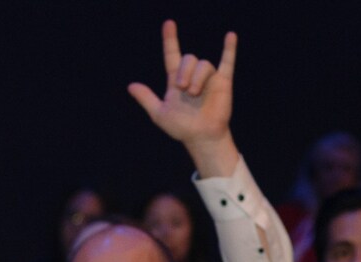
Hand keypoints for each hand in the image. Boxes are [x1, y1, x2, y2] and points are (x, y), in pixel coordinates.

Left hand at [127, 20, 238, 174]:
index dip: (170, 40)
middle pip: (189, 58)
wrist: (201, 137)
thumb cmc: (181, 128)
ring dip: (197, 77)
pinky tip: (230, 36)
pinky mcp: (223, 82)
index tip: (168, 24)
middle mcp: (192, 76)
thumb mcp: (160, 114)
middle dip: (185, 72)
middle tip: (183, 89)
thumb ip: (146, 99)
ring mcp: (208, 78)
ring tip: (194, 93)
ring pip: (203, 64)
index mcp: (176, 80)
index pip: (172, 55)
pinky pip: (227, 62)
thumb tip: (130, 86)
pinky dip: (229, 49)